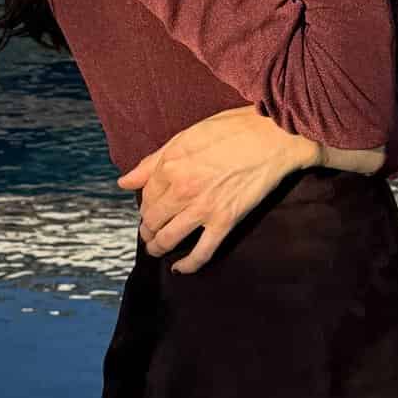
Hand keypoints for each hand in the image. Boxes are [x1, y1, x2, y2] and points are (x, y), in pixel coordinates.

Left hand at [116, 105, 319, 273]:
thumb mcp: (186, 136)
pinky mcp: (224, 222)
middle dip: (148, 229)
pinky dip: (187, 265)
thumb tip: (124, 182)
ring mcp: (202, 208)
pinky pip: (200, 253)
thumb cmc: (232, 129)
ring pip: (169, 239)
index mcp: (170, 165)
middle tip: (151, 231)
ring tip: (158, 248)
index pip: (146, 196)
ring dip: (158, 248)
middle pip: (152, 220)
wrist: (273, 137)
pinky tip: (179, 268)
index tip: (150, 208)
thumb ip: (152, 162)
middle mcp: (181, 189)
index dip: (146, 205)